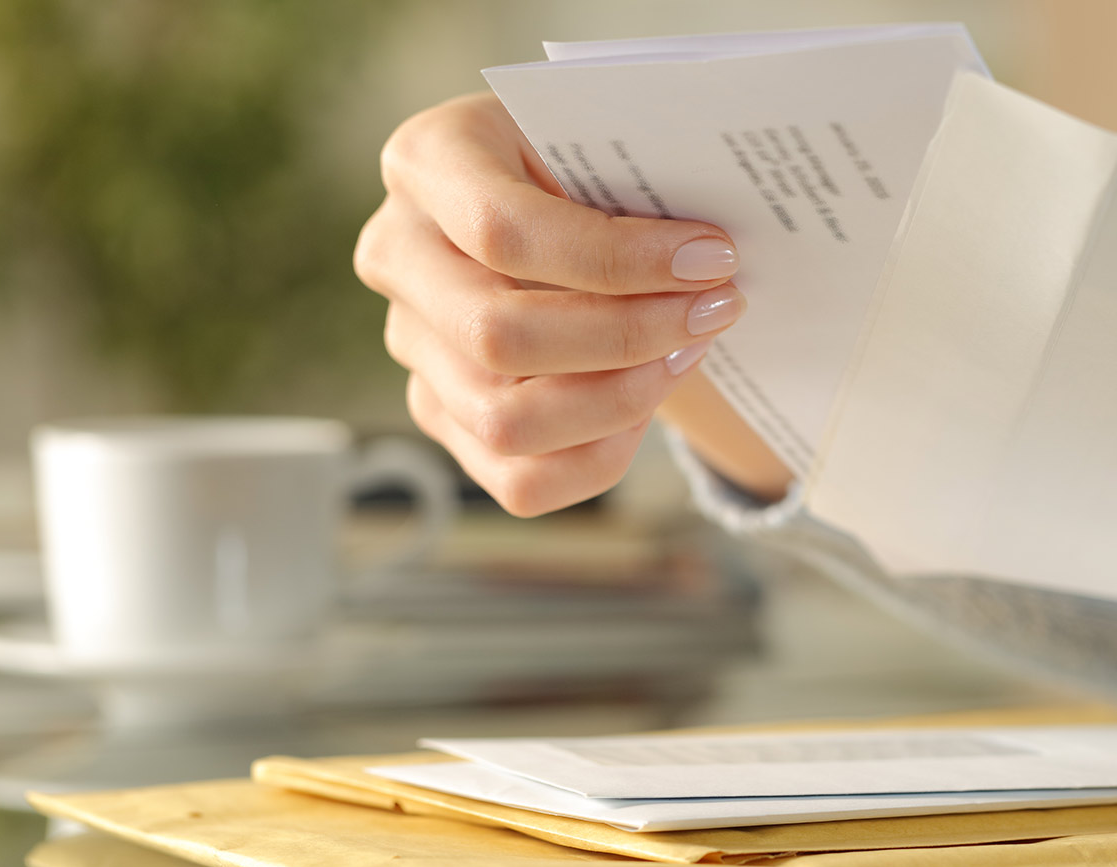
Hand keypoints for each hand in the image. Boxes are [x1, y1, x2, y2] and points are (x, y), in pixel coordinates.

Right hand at [354, 92, 748, 515]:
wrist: (564, 200)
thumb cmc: (591, 158)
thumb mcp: (602, 135)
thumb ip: (635, 170)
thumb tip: (708, 254)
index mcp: (427, 162)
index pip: (504, 231)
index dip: (616, 258)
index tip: (712, 258)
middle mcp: (399, 255)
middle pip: (500, 337)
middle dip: (630, 335)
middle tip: (717, 309)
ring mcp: (413, 344)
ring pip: (505, 422)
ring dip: (621, 400)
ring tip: (687, 353)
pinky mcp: (442, 413)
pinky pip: (520, 479)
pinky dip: (601, 455)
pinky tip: (648, 402)